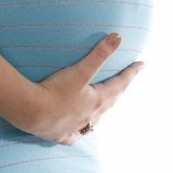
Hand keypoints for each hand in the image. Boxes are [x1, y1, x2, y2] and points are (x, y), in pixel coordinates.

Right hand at [13, 32, 144, 145]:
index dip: (131, 73)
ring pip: (94, 120)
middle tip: (127, 81)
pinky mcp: (59, 135)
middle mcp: (89, 116)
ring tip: (106, 105)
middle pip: (110, 101)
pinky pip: (73, 135)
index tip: (142, 64)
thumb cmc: (55, 90)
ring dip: (102, 111)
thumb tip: (118, 37)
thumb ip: (100, 54)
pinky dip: (79, 132)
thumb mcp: (80, 70)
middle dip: (120, 89)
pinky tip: (78, 131)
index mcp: (97, 100)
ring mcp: (75, 127)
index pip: (120, 84)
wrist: (30, 112)